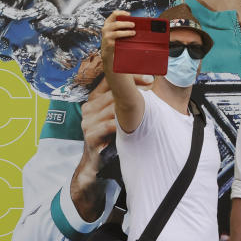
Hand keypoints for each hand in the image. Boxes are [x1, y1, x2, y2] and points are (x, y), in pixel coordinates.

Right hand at [70, 75, 151, 221]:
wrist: (97, 164)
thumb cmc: (113, 137)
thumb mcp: (119, 115)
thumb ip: (127, 100)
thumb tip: (151, 82)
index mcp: (95, 98)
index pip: (111, 79)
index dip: (130, 76)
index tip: (150, 77)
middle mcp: (89, 107)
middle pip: (114, 92)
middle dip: (135, 90)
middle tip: (153, 89)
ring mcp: (87, 121)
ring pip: (113, 108)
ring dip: (132, 108)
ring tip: (149, 106)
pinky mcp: (89, 135)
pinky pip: (110, 125)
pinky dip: (124, 124)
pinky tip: (136, 125)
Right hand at [100, 10, 134, 67]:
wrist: (108, 51)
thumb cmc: (115, 39)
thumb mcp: (115, 30)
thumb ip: (122, 25)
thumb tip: (134, 22)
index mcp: (108, 22)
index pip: (114, 14)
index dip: (122, 13)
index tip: (129, 14)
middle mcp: (106, 28)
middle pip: (116, 24)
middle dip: (126, 24)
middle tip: (133, 25)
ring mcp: (106, 36)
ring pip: (117, 33)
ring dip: (127, 32)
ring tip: (133, 33)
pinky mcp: (109, 44)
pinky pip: (118, 41)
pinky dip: (125, 40)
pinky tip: (129, 40)